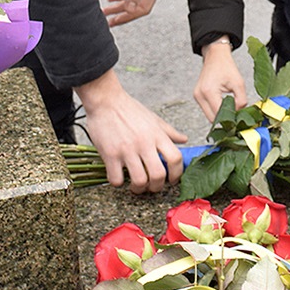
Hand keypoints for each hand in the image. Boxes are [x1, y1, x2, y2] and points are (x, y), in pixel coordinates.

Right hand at [75, 70, 186, 192]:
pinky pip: (117, 179)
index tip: (172, 180)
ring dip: (139, 189)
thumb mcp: (154, 119)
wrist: (106, 100)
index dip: (177, 174)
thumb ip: (169, 132)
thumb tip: (184, 140)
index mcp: (157, 135)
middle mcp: (144, 143)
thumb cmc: (130, 109)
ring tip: (136, 187)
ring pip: (139, 180)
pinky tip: (119, 176)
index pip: (176, 158)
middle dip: (157, 187)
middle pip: (159, 175)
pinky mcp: (110, 154)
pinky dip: (119, 183)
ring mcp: (127, 150)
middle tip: (152, 187)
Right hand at [194, 42, 247, 120]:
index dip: (229, 119)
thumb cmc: (226, 66)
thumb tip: (239, 114)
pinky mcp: (198, 96)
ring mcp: (197, 96)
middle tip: (235, 117)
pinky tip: (224, 106)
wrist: (216, 56)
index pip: (218, 115)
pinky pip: (207, 109)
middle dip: (224, 120)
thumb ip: (241, 101)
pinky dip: (215, 110)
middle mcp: (199, 95)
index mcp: (208, 91)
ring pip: (209, 116)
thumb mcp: (239, 83)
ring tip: (230, 110)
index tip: (238, 120)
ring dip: (219, 115)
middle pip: (212, 118)